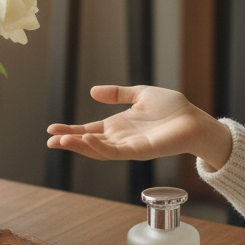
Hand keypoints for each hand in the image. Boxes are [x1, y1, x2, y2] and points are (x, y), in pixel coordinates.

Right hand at [46, 85, 232, 169]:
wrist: (194, 119)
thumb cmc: (172, 108)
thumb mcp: (140, 94)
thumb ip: (117, 94)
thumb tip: (92, 92)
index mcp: (118, 126)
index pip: (89, 131)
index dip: (71, 131)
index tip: (51, 129)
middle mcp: (121, 139)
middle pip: (89, 143)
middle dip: (69, 142)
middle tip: (50, 140)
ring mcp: (129, 147)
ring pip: (98, 150)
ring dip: (79, 146)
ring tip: (61, 141)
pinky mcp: (140, 151)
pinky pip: (115, 152)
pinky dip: (99, 148)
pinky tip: (86, 141)